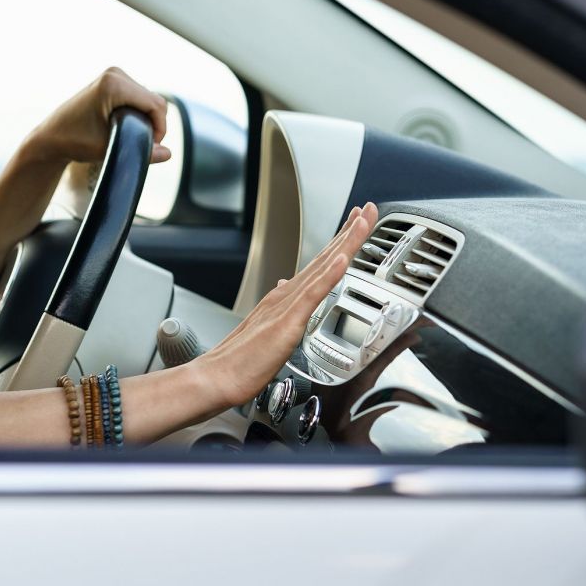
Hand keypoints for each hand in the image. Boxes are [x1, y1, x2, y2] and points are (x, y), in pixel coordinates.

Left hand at [24, 67, 170, 164]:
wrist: (51, 137)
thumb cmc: (75, 142)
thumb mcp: (111, 149)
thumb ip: (142, 152)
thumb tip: (168, 153)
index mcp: (114, 85)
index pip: (156, 104)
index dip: (160, 128)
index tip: (151, 146)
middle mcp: (115, 74)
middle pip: (154, 100)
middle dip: (154, 124)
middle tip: (143, 145)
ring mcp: (114, 75)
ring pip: (148, 98)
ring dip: (147, 119)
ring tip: (133, 137)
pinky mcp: (112, 80)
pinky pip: (139, 96)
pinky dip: (139, 112)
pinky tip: (128, 127)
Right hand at [194, 203, 378, 406]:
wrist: (217, 377)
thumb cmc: (240, 361)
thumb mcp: (267, 328)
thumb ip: (280, 306)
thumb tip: (285, 285)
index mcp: (284, 298)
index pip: (320, 264)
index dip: (341, 242)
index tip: (357, 223)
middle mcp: (286, 295)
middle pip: (325, 257)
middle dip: (350, 232)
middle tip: (368, 208)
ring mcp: (286, 306)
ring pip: (322, 268)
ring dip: (345, 243)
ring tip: (362, 221)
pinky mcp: (287, 323)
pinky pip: (312, 295)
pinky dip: (329, 275)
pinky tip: (342, 259)